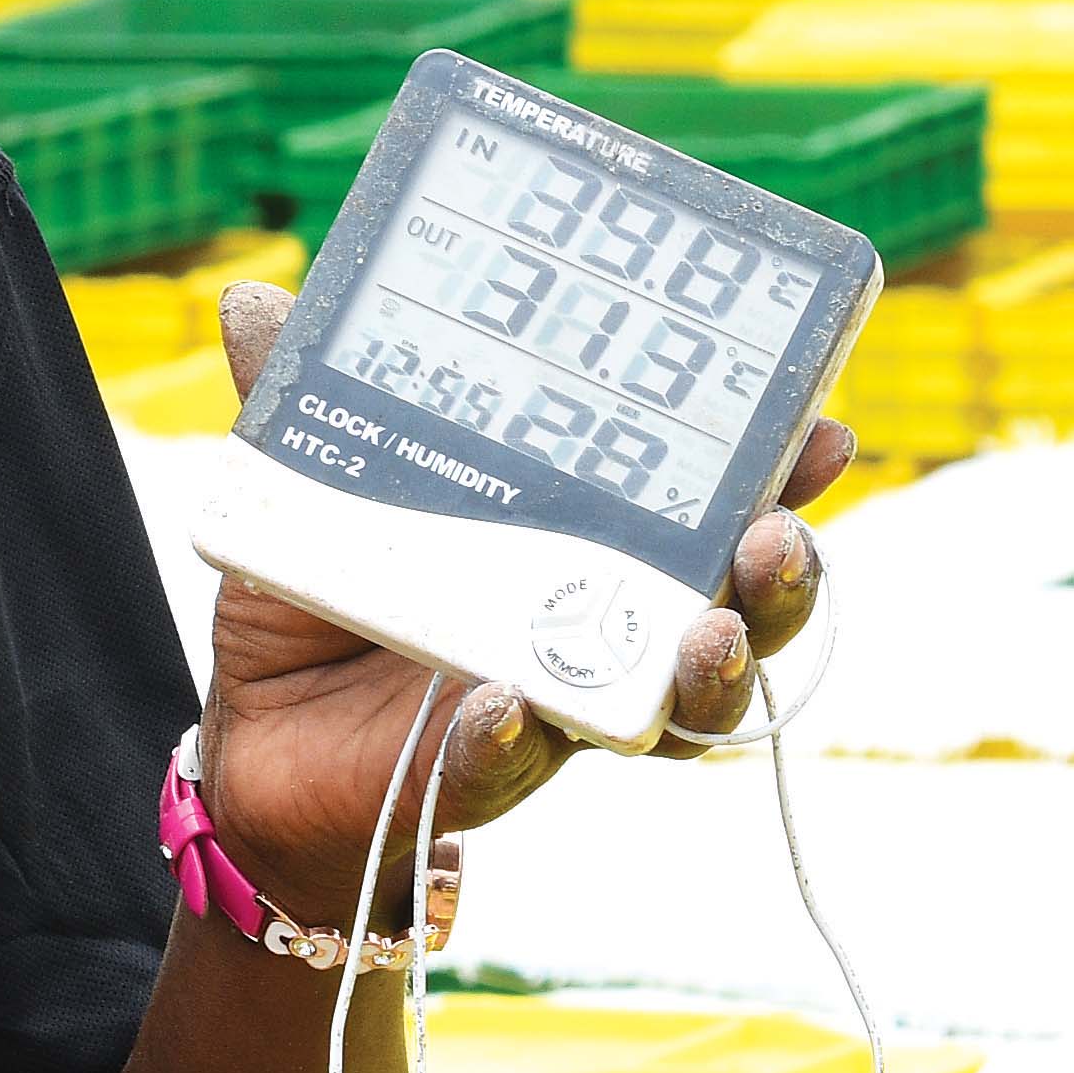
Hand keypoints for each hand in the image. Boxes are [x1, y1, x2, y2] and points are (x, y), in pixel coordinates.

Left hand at [187, 278, 847, 930]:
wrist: (258, 746)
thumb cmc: (323, 604)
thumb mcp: (317, 487)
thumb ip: (309, 400)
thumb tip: (253, 300)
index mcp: (585, 543)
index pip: (709, 508)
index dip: (778, 477)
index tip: (820, 429)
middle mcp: (594, 628)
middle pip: (735, 614)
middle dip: (781, 581)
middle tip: (780, 535)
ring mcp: (552, 706)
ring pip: (675, 708)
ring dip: (710, 674)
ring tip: (707, 633)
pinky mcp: (477, 772)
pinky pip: (517, 762)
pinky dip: (520, 735)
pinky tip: (512, 704)